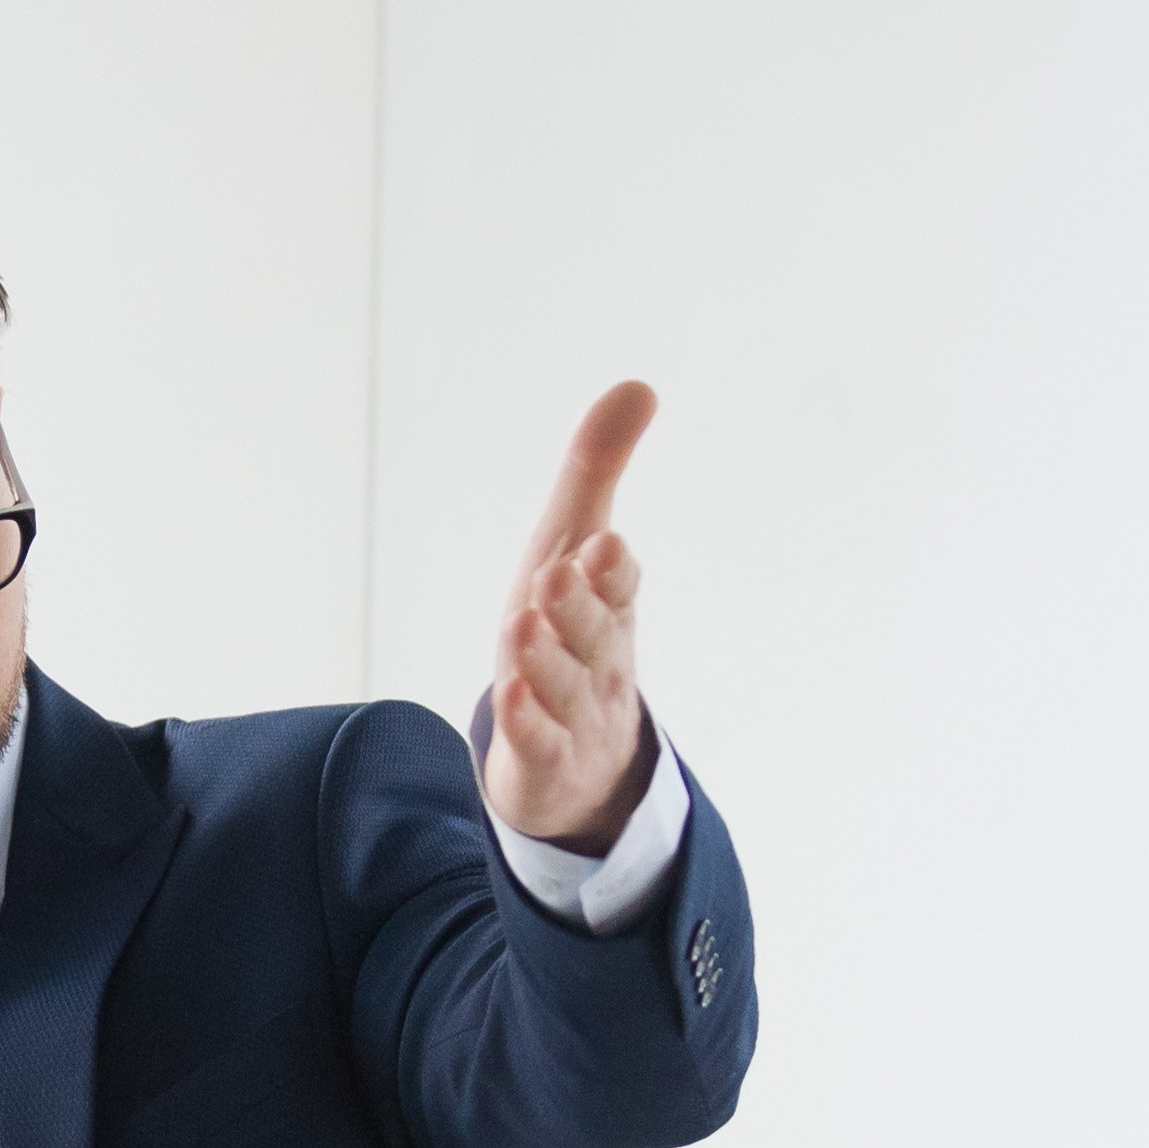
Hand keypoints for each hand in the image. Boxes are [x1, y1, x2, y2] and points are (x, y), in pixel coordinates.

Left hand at [478, 379, 657, 851]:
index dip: (614, 570)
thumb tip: (639, 384)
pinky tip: (508, 693)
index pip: (620, 587)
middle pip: (593, 634)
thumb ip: (598, 472)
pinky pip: (538, 741)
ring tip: (524, 622)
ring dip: (546, 658)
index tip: (607, 545)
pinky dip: (527, 720)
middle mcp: (598, 661)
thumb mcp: (573, 551)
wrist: (578, 763)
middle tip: (564, 572)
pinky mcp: (546, 761)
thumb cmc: (570, 639)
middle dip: (581, 605)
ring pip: (564, 686)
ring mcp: (575, 715)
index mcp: (608, 610)